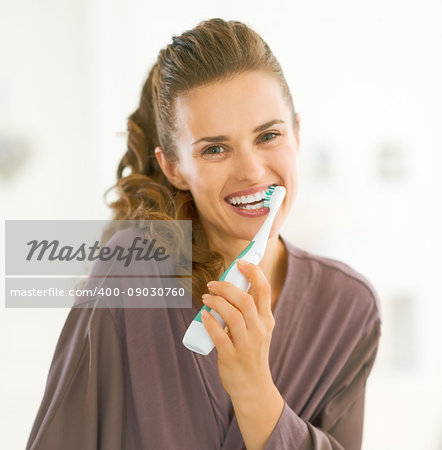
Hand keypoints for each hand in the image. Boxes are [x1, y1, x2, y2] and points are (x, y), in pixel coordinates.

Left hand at [201, 259, 275, 400]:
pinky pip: (219, 336)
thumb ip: (251, 309)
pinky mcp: (232, 357)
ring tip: (206, 299)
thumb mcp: (259, 329)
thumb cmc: (252, 352)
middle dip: (227, 287)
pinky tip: (204, 315)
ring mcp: (246, 344)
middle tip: (212, 284)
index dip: (253, 272)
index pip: (264, 290)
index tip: (241, 262)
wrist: (253, 387)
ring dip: (216, 303)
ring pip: (233, 316)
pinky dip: (210, 323)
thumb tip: (235, 284)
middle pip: (245, 300)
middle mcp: (259, 330)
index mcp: (267, 320)